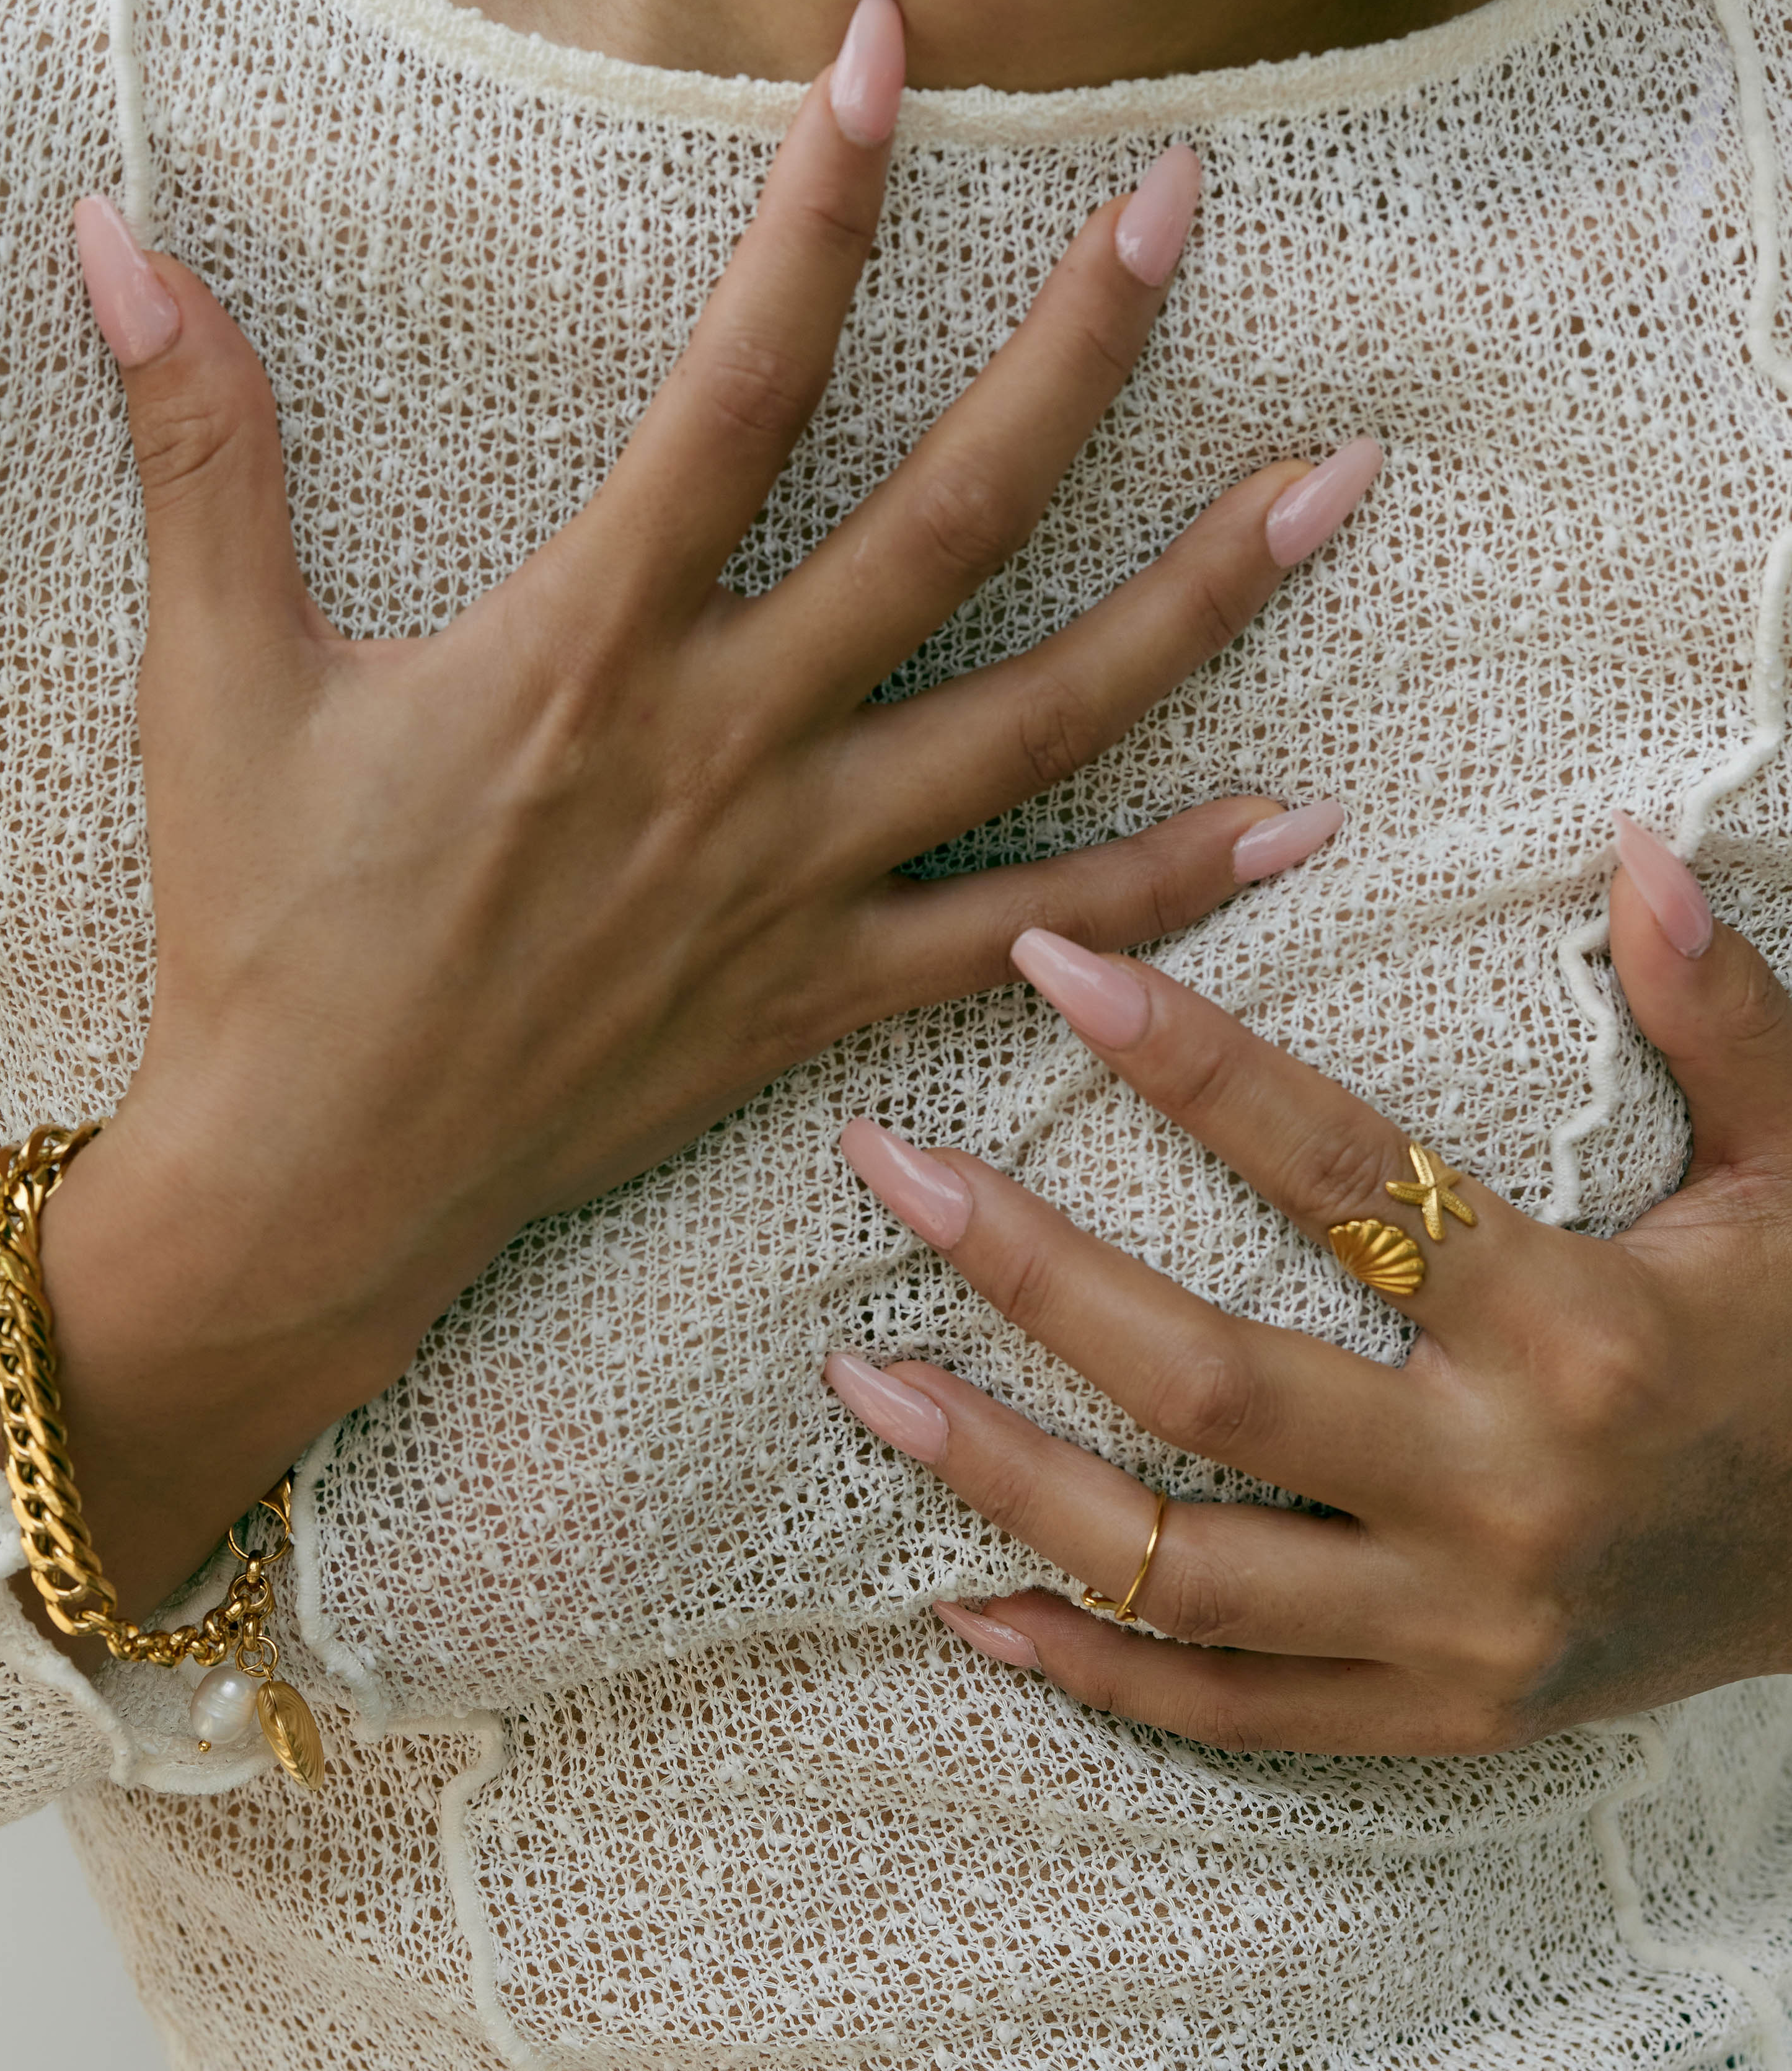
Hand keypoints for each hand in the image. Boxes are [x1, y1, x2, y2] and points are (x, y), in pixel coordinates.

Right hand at [0, 0, 1373, 1642]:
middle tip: (1188, 201)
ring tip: (1339, 487)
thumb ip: (197, 449)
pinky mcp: (819, 996)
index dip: (820, 207)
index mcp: (589, 648)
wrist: (313, 1185)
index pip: (740, 384)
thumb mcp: (211, 675)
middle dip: (1078, 346)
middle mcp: (726, 748)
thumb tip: (110, 238)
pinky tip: (1298, 816)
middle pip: (951, 519)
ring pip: (1040, 720)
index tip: (894, 50)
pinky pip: (1023, 933)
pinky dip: (1166, 885)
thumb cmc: (261, 931)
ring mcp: (795, 881)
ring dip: (1200, 600)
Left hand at [826, 813, 1791, 1753]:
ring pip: (1181, 1566)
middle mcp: (1500, 1490)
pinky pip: (1235, 1713)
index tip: (1050, 967)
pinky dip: (1098, 1666)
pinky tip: (969, 1601)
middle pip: (1208, 1383)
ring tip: (862, 1377)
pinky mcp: (1440, 1720)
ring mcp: (1459, 1631)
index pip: (1339, 1174)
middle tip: (885, 1166)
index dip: (1188, 1062)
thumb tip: (1638, 848)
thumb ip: (1722, 1016)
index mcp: (1575, 1330)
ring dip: (1003, 1475)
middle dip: (1026, 1269)